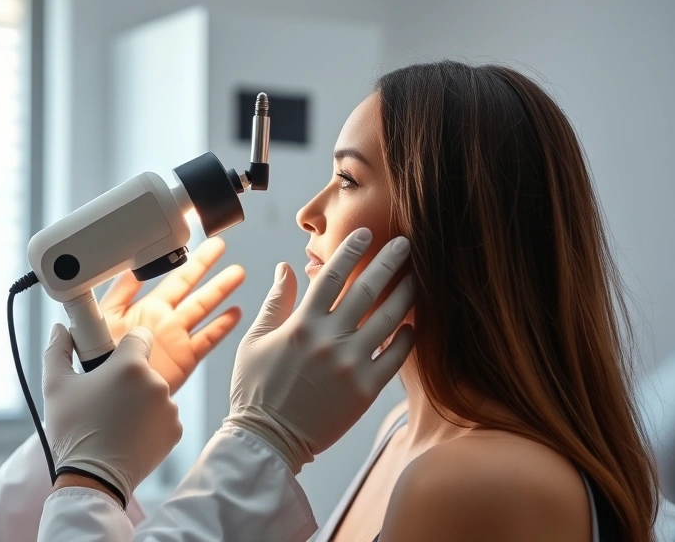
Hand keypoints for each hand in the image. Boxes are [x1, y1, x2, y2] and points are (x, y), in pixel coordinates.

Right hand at [42, 325, 181, 504]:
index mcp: (131, 366)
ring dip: (138, 402)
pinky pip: (162, 417)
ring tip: (114, 422)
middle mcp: (157, 383)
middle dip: (126, 379)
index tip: (111, 361)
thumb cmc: (73, 430)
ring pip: (153, 393)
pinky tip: (128, 435)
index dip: (124, 346)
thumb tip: (59, 329)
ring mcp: (169, 409)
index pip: (139, 336)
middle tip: (103, 400)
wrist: (93, 479)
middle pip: (143, 369)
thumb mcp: (55, 386)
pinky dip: (149, 423)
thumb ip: (57, 350)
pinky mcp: (175, 431)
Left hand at [101, 237, 244, 393]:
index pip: (167, 276)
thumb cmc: (98, 359)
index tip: (192, 239)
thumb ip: (119, 293)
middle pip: (190, 285)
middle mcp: (162, 319)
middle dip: (205, 264)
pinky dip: (222, 326)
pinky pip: (208, 339)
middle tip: (219, 244)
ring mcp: (175, 337)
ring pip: (203, 307)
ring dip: (220, 290)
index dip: (180, 259)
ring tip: (237, 272)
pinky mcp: (185, 358)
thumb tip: (131, 268)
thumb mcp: (103, 319)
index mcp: (143, 306)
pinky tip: (235, 313)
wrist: (108, 396)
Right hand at [226, 228, 415, 473]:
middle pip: (366, 289)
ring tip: (419, 277)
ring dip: (406, 294)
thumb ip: (275, 302)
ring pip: (388, 319)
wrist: (269, 440)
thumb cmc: (256, 390)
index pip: (331, 275)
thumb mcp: (255, 341)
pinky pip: (396, 358)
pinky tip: (413, 325)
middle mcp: (328, 340)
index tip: (367, 233)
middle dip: (389, 261)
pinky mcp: (366, 390)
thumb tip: (287, 267)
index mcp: (300, 324)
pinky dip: (407, 339)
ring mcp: (350, 365)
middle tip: (406, 243)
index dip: (351, 250)